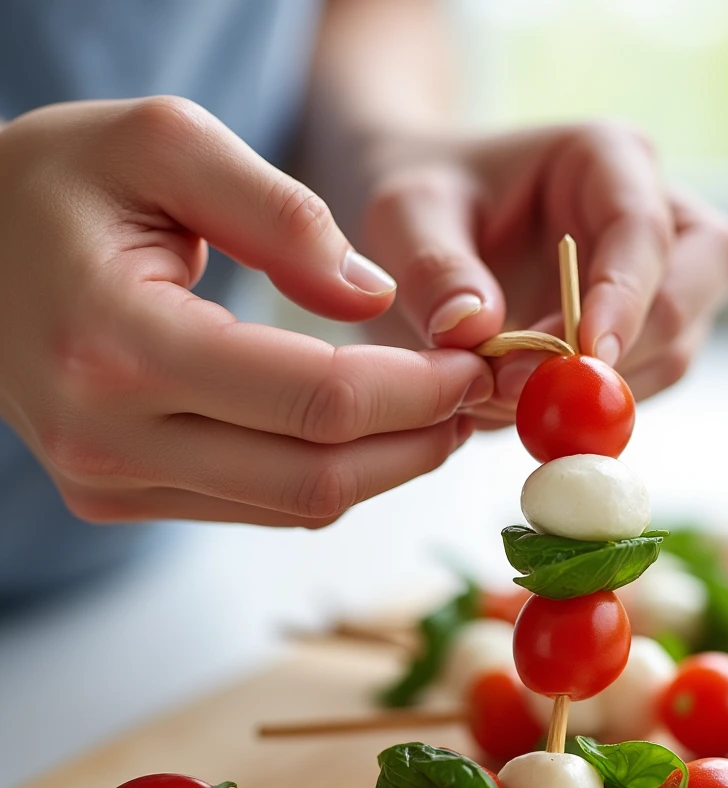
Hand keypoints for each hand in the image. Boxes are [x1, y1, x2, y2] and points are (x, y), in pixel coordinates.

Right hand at [0, 98, 491, 526]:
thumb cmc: (59, 183)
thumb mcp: (166, 142)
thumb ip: (280, 213)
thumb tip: (372, 297)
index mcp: (118, 344)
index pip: (315, 402)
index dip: (414, 391)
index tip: (470, 365)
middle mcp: (107, 436)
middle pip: (315, 477)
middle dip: (414, 443)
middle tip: (469, 399)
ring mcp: (109, 480)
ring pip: (294, 506)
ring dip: (382, 468)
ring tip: (433, 414)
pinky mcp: (118, 496)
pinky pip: (259, 506)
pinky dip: (328, 475)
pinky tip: (364, 431)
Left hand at [355, 123, 727, 423]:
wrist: (428, 230)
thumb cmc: (425, 200)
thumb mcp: (405, 214)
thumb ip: (433, 267)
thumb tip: (475, 330)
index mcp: (609, 161)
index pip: (643, 228)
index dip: (624, 296)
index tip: (585, 353)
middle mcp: (654, 218)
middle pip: (689, 293)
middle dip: (628, 353)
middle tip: (547, 392)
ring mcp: (657, 285)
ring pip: (671, 353)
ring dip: (598, 392)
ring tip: (501, 394)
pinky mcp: (641, 340)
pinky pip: (637, 387)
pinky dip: (585, 409)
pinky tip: (518, 404)